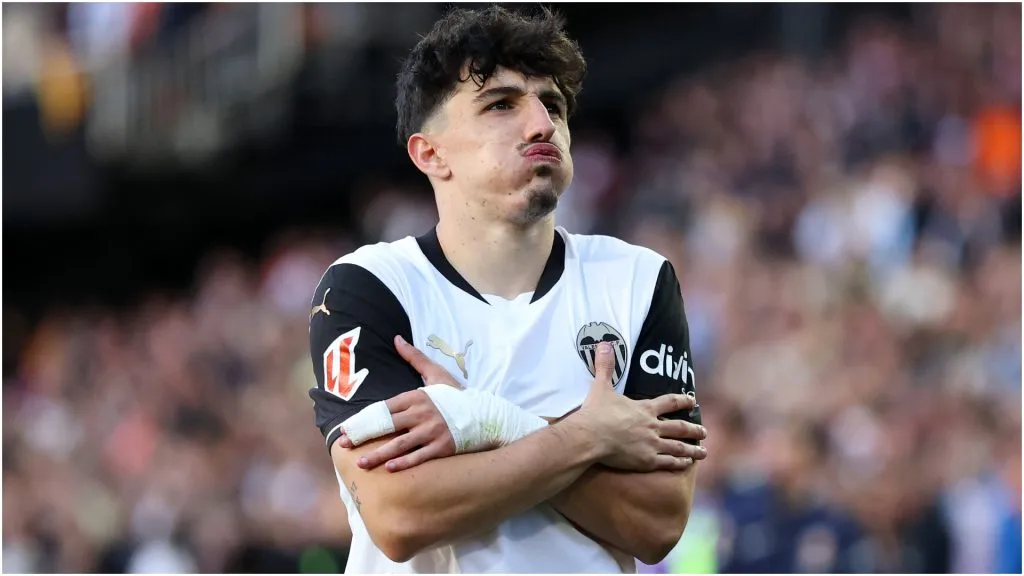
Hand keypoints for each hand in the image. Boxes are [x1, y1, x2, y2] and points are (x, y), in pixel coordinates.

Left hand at [338, 335, 461, 471]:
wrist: (485, 414)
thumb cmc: (457, 395)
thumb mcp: (437, 374)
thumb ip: (414, 358)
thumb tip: (396, 339)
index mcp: (417, 396)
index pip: (384, 408)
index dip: (364, 418)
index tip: (347, 427)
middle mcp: (422, 413)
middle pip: (387, 426)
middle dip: (364, 436)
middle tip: (344, 445)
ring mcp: (432, 431)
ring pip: (400, 444)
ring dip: (378, 454)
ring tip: (361, 463)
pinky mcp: (443, 447)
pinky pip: (420, 457)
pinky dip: (404, 463)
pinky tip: (390, 468)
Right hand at [569, 343, 707, 471]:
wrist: (590, 436)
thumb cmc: (595, 412)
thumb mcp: (601, 386)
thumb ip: (605, 366)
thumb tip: (604, 343)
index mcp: (645, 408)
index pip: (670, 402)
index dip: (683, 401)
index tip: (694, 401)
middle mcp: (653, 426)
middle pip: (680, 427)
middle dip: (695, 429)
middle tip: (705, 432)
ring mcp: (652, 444)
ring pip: (678, 447)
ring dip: (693, 449)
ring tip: (704, 452)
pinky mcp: (646, 461)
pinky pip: (668, 462)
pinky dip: (679, 463)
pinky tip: (687, 464)